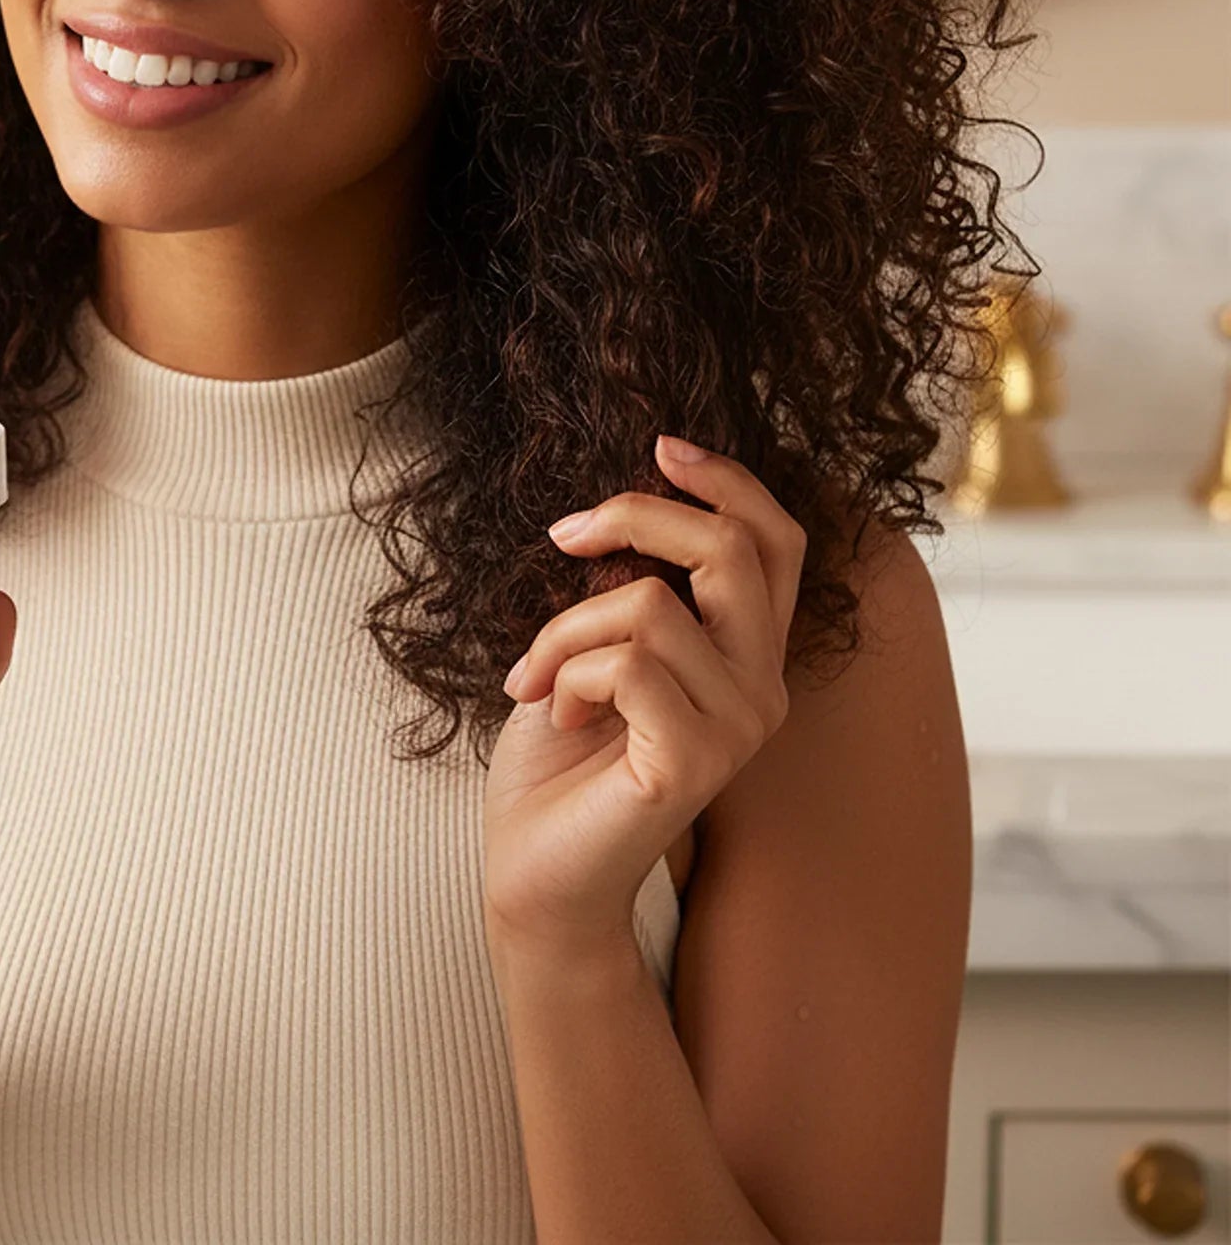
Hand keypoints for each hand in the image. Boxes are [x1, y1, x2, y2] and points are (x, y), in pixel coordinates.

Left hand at [481, 433, 804, 958]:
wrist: (535, 867)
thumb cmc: (558, 758)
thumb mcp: (597, 647)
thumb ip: (633, 591)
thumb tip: (624, 521)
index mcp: (745, 654)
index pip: (777, 543)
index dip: (729, 481)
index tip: (661, 446)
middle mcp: (761, 687)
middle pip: (730, 549)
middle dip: (636, 517)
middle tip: (562, 536)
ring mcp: (737, 728)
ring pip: (648, 606)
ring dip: (564, 629)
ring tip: (538, 678)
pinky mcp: (695, 762)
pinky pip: (624, 665)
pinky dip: (566, 675)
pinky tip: (553, 717)